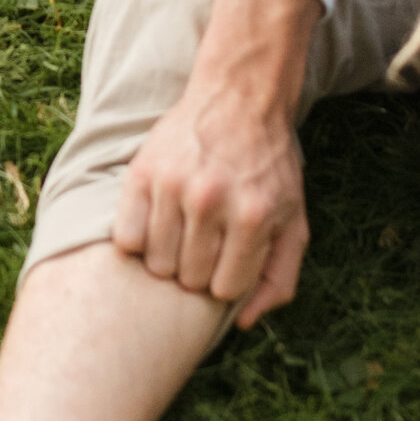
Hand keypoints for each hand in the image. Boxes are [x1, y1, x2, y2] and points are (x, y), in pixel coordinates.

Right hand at [112, 0, 321, 328]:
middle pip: (187, 279)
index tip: (228, 261)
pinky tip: (155, 224)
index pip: (224, 289)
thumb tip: (245, 322)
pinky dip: (137, 241)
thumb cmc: (269, 166)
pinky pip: (125, 238)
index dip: (225, 281)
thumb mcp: (294, 220)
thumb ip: (279, 277)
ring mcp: (173, 186)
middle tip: (204, 246)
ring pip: (155, 263)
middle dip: (197, 271)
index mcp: (254, 217)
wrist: (241, 98)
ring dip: (168, 258)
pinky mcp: (142, 173)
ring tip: (181, 235)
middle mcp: (212, 202)